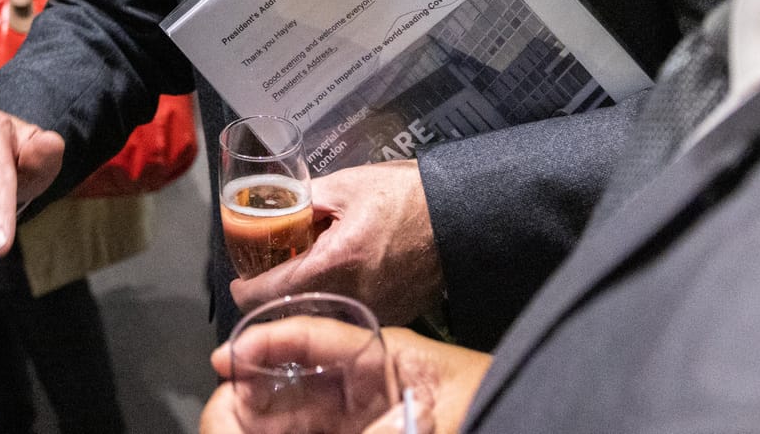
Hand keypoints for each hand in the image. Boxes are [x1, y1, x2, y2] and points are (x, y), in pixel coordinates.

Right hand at [200, 324, 490, 433]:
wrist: (533, 418)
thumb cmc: (495, 396)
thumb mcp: (439, 408)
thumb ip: (388, 426)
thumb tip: (357, 431)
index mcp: (380, 351)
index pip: (312, 336)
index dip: (266, 343)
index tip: (229, 358)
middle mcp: (366, 380)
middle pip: (298, 379)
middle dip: (259, 389)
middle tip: (226, 404)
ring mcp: (368, 412)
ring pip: (305, 412)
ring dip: (272, 416)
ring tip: (239, 420)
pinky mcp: (374, 429)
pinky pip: (324, 426)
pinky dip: (295, 428)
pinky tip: (269, 432)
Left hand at [230, 161, 441, 324]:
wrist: (460, 216)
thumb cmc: (405, 196)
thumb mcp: (344, 186)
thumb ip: (302, 199)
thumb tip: (272, 208)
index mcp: (332, 265)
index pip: (267, 294)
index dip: (245, 288)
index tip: (240, 279)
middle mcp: (350, 299)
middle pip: (291, 309)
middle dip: (275, 292)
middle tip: (271, 267)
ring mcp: (373, 312)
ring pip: (320, 314)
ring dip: (305, 296)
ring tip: (306, 265)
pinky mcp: (391, 316)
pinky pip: (349, 314)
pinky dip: (335, 299)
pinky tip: (340, 274)